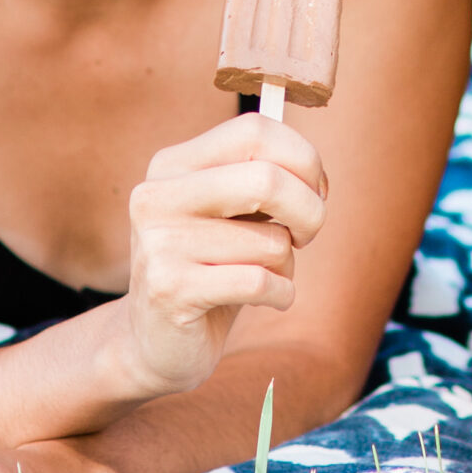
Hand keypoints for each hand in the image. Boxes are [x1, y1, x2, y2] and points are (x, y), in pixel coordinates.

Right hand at [118, 113, 328, 400]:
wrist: (154, 342)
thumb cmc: (211, 267)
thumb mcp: (232, 214)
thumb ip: (264, 179)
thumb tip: (314, 172)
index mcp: (173, 164)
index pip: (255, 130)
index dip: (304, 158)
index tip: (317, 190)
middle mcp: (157, 196)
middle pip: (268, 179)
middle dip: (310, 211)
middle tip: (306, 236)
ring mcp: (160, 243)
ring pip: (270, 241)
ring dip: (287, 264)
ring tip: (263, 276)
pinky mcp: (170, 290)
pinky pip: (260, 282)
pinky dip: (282, 294)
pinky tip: (268, 299)